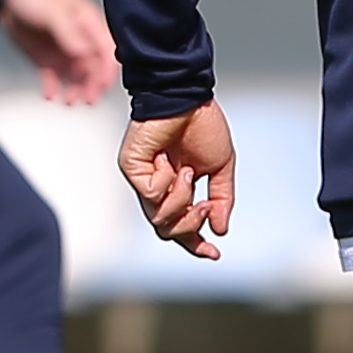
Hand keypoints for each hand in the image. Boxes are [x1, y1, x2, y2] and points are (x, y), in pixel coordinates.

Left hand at [0, 0, 119, 104]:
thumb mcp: (55, 10)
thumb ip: (70, 32)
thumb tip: (83, 52)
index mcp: (89, 24)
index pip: (107, 51)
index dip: (108, 70)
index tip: (103, 85)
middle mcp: (80, 40)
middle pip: (94, 69)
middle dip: (92, 85)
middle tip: (87, 99)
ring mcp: (64, 51)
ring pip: (76, 77)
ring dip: (76, 90)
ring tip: (69, 100)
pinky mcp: (47, 59)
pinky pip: (54, 79)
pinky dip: (54, 88)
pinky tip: (50, 95)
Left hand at [121, 100, 234, 257]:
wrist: (187, 99)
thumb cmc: (202, 126)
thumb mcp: (220, 167)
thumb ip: (221, 199)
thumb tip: (220, 230)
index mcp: (178, 188)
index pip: (182, 227)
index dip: (197, 245)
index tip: (215, 253)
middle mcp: (157, 188)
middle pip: (168, 232)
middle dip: (191, 226)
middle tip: (204, 206)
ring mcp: (142, 180)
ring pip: (159, 219)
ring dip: (181, 201)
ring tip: (187, 172)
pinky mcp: (131, 170)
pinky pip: (152, 195)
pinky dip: (167, 182)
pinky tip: (169, 162)